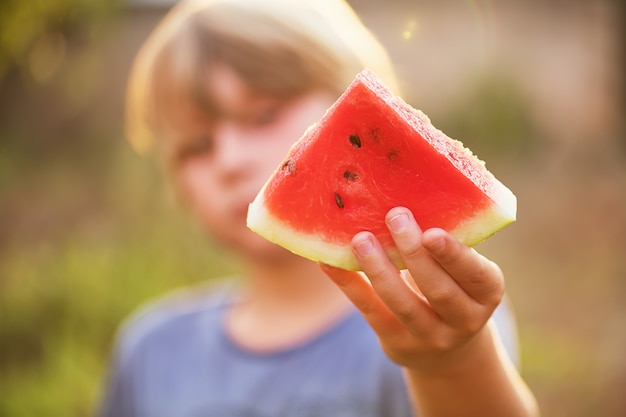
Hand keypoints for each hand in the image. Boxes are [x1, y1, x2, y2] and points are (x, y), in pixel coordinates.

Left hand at [321, 206, 504, 374]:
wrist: (445, 349)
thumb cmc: (451, 286)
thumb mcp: (462, 271)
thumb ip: (444, 244)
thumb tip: (405, 192)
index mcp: (486, 293)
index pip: (475, 274)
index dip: (454, 255)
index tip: (432, 231)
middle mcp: (464, 319)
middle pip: (437, 289)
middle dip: (413, 253)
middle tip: (394, 216)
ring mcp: (430, 337)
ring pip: (402, 304)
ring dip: (378, 269)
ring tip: (360, 239)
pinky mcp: (397, 343)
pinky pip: (371, 311)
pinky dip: (349, 284)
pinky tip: (329, 262)